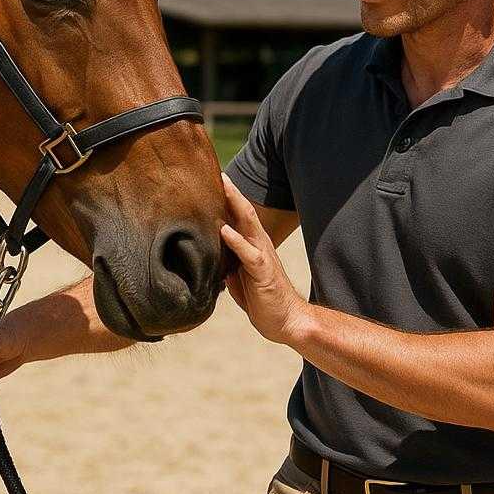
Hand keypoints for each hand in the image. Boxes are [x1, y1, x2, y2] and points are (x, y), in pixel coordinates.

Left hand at [219, 174, 305, 345]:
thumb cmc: (261, 298)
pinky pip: (249, 254)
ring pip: (249, 225)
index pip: (237, 216)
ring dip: (235, 205)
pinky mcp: (263, 272)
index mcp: (252, 245)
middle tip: (218, 173)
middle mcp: (259, 245)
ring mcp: (262, 256)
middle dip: (231, 192)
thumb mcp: (238, 276)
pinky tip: (224, 230)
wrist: (285, 321)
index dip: (226, 199)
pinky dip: (236, 241)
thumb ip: (226, 260)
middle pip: (244, 212)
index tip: (211, 180)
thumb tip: (208, 251)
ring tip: (223, 187)